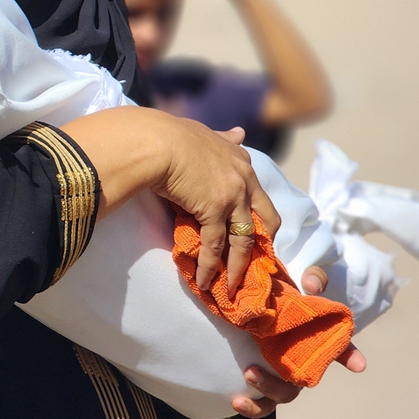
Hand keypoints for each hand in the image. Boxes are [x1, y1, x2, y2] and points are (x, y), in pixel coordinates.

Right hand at [151, 120, 279, 295]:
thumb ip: (224, 137)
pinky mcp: (214, 210)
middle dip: (261, 246)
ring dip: (236, 267)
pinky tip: (204, 280)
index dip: (259, 217)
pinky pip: (214, 245)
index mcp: (241, 160)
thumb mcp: (205, 133)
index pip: (259, 195)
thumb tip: (241, 132)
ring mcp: (232, 195)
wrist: (154, 141)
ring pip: (241, 240)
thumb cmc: (170, 134)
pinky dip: (210, 266)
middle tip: (254, 265)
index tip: (256, 234)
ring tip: (230, 286)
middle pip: (263, 221)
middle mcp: (243, 178)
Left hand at [227, 264, 366, 418]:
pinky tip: (235, 401)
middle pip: (301, 380)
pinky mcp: (263, 378)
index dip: (350, 355)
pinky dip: (251, 407)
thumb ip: (312, 278)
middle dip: (278, 382)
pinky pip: (261, 402)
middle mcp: (302, 361)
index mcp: (315, 339)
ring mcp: (283, 373)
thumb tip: (312, 285)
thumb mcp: (297, 281)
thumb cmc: (284, 294)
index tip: (358, 364)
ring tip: (245, 376)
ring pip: (283, 395)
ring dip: (265, 392)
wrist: (255, 305)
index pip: (339, 347)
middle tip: (253, 371)